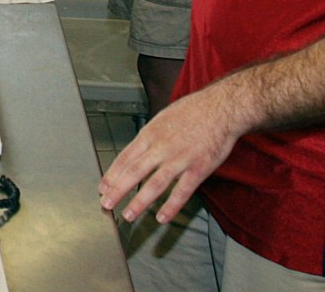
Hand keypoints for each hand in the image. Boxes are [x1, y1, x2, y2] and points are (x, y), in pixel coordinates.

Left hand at [98, 83, 245, 224]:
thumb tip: (136, 151)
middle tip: (106, 204)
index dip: (112, 174)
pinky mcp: (199, 169)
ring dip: (139, 202)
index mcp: (151, 133)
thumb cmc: (192, 111)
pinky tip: (161, 217)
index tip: (103, 187)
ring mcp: (180, 159)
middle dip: (118, 190)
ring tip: (128, 214)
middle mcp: (162, 147)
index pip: (126, 157)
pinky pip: (182, 191)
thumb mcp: (163, 117)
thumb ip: (150, 136)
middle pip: (134, 172)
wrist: (221, 108)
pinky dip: (171, 206)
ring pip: (155, 184)